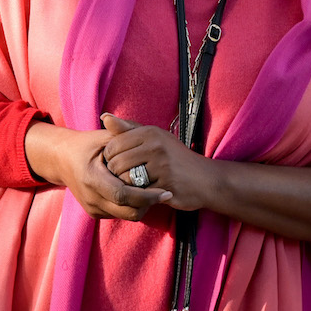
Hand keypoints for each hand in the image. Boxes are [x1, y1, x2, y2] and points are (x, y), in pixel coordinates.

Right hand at [23, 120, 169, 221]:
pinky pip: (120, 214)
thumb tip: (142, 131)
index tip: (166, 192)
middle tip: (164, 192)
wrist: (62, 160)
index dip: (147, 196)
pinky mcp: (95, 213)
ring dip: (142, 206)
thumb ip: (123, 136)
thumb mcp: (103, 137)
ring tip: (153, 190)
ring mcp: (92, 208)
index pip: (124, 195)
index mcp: (92, 178)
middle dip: (149, 204)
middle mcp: (91, 198)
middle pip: (128, 211)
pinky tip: (139, 192)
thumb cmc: (87, 145)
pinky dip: (132, 206)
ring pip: (127, 216)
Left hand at [99, 113, 217, 211]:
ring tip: (139, 184)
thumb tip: (104, 116)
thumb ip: (127, 129)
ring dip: (128, 186)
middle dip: (118, 174)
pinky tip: (150, 191)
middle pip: (116, 163)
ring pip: (125, 178)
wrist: (207, 179)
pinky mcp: (166, 183)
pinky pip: (139, 191)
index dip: (111, 160)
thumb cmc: (176, 159)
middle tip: (129, 178)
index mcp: (150, 132)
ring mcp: (162, 164)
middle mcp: (156, 144)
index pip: (113, 146)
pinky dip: (140, 194)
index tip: (122, 165)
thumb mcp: (155, 139)